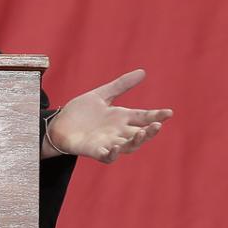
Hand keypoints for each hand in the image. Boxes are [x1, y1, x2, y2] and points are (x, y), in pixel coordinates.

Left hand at [45, 68, 170, 163]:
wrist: (58, 124)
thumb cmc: (81, 112)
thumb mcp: (102, 95)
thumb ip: (121, 85)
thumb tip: (143, 72)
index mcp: (121, 117)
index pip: (143, 117)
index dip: (156, 115)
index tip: (169, 112)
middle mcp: (118, 132)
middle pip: (139, 134)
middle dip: (149, 131)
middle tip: (157, 125)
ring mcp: (108, 142)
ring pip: (128, 146)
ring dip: (136, 141)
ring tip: (142, 133)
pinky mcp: (95, 151)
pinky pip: (107, 156)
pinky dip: (112, 153)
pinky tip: (115, 147)